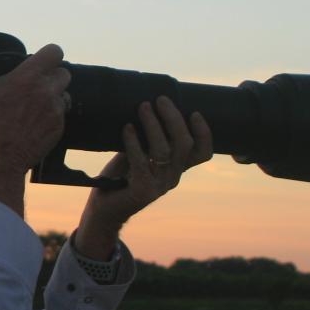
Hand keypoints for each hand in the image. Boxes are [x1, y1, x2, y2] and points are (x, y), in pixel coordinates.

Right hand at [0, 43, 70, 213]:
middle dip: (51, 76)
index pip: (55, 51)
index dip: (47, 54)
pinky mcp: (58, 130)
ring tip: (32, 106)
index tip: (38, 61)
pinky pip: (60, 116)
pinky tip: (31, 124)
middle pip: (63, 73)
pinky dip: (49, 117)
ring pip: (63, 95)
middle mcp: (47, 92)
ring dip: (52, 97)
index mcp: (28, 77)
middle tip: (33, 86)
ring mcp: (56, 112)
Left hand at [72, 96, 213, 258]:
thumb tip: (146, 107)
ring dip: (153, 125)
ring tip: (143, 107)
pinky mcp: (143, 191)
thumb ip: (146, 138)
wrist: (104, 209)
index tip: (194, 112)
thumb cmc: (121, 177)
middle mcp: (173, 177)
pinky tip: (126, 128)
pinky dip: (133, 142)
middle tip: (161, 100)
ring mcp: (159, 185)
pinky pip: (141, 162)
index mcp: (177, 168)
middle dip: (174, 119)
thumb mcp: (138, 154)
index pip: (203, 153)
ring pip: (164, 151)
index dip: (204, 133)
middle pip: (185, 145)